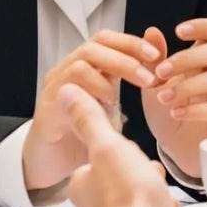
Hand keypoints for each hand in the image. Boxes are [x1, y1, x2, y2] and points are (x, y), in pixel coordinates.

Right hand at [22, 31, 158, 190]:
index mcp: (86, 66)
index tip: (156, 54)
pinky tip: (108, 104)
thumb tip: (158, 67)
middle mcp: (68, 69)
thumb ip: (127, 88)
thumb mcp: (112, 107)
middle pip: (97, 43)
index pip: (108, 39)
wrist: (51, 166)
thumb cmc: (81, 135)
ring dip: (114, 70)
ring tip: (135, 88)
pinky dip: (93, 90)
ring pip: (83, 59)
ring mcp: (56, 84)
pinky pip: (69, 85)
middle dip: (127, 53)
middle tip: (149, 73)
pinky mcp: (48, 105)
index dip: (132, 42)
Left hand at [62, 85, 178, 206]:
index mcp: (81, 185)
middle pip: (117, 177)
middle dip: (138, 172)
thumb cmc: (128, 197)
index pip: (98, 157)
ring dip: (149, 190)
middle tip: (148, 172)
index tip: (131, 153)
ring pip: (133, 198)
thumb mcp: (108, 146)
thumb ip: (90, 119)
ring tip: (158, 192)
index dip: (120, 151)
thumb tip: (67, 92)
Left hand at [141, 19, 206, 178]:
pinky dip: (195, 109)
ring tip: (163, 98)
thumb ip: (153, 60)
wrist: (176, 149)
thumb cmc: (168, 110)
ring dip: (187, 86)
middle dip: (185, 59)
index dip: (202, 26)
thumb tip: (151, 31)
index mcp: (203, 60)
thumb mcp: (154, 84)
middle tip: (160, 73)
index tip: (179, 31)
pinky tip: (175, 112)